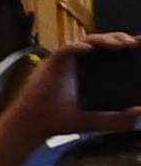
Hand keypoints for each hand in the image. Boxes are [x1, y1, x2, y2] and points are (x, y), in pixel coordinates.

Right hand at [0, 35, 132, 165]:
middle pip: (102, 43)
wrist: (35, 126)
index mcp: (90, 73)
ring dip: (104, 39)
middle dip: (120, 39)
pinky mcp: (52, 63)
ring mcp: (65, 62)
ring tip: (120, 44)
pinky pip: (66, 49)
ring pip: (87, 41)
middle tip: (135, 43)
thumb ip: (119, 120)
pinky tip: (90, 49)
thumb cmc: (60, 121)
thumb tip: (139, 111)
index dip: (126, 47)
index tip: (140, 46)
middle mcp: (78, 64)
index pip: (111, 54)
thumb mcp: (96, 121)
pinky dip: (77, 47)